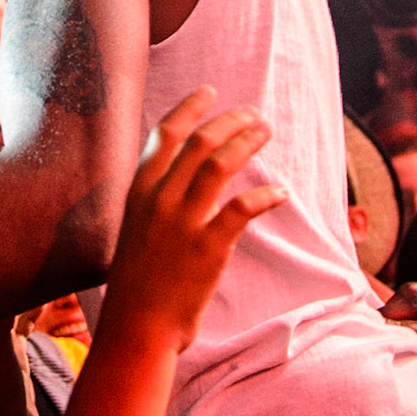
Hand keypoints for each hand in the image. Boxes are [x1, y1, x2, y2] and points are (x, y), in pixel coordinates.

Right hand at [97, 86, 288, 352]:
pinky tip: (281, 190)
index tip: (211, 91)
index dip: (190, 108)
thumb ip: (153, 199)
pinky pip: (243, 208)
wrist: (138, 323)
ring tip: (266, 133)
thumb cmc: (138, 279)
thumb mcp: (135, 227)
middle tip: (254, 114)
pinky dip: (266, 194)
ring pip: (219, 164)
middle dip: (229, 121)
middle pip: (198, 142)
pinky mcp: (208, 246)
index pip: (165, 134)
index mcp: (138, 190)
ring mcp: (182, 221)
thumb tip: (177, 176)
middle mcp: (159, 198)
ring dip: (247, 143)